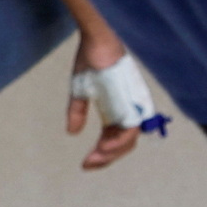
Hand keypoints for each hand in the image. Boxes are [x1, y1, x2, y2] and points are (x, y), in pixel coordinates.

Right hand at [66, 44, 171, 171]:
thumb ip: (78, 112)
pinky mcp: (134, 101)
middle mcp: (129, 110)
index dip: (101, 154)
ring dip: (112, 153)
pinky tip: (103, 148)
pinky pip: (131, 129)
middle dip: (106, 158)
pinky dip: (119, 141)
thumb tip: (72, 133)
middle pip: (124, 144)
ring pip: (129, 140)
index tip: (85, 164)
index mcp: (118, 109)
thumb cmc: (91, 60)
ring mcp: (133, 106)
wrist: (97, 41)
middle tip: (87, 165)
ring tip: (94, 158)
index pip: (115, 139)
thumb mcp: (80, 91)